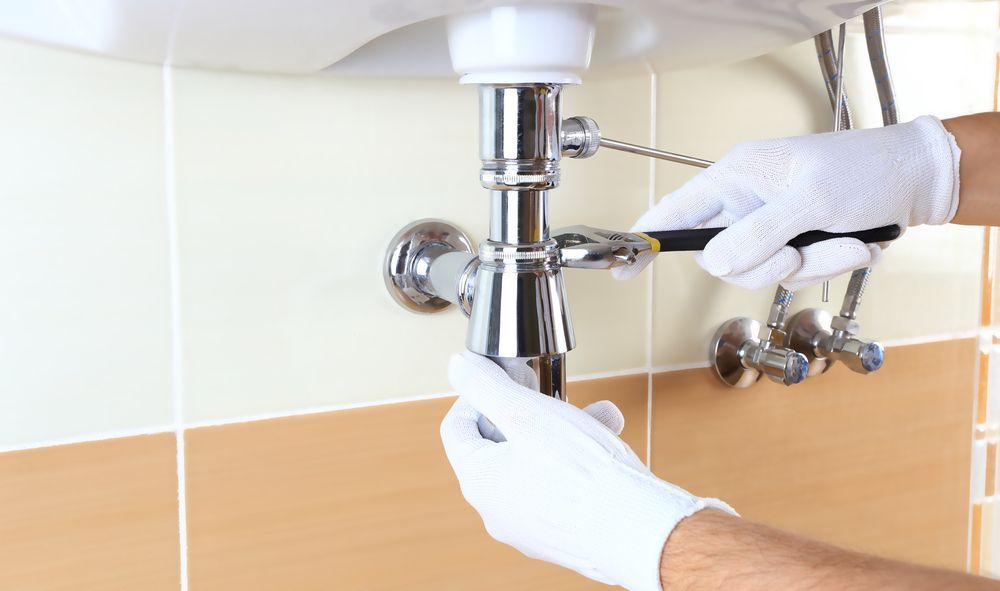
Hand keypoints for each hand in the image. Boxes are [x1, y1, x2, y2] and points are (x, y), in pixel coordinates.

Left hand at [440, 352, 734, 590]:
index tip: (500, 380)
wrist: (640, 530)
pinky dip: (578, 462)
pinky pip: (562, 488)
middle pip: (501, 446)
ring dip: (562, 432)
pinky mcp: (565, 534)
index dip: (475, 395)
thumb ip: (486, 385)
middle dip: (531, 411)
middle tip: (549, 394)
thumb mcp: (526, 413)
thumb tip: (459, 366)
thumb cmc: (584, 477)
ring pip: (538, 464)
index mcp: (480, 483)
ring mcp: (533, 527)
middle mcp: (500, 511)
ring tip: (594, 413)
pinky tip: (607, 441)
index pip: (457, 429)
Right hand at [614, 115, 960, 289]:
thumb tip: (715, 261)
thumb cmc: (866, 170)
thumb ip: (759, 233)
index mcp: (736, 177)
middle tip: (800, 251)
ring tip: (847, 242)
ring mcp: (769, 227)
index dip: (645, 239)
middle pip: (719, 259)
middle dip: (766, 264)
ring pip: (759, 273)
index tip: (622, 269)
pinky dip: (826, 267)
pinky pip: (790, 277)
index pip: (673, 212)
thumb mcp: (812, 200)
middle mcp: (745, 203)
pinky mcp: (793, 246)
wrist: (916, 182)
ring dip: (809, 267)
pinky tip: (853, 243)